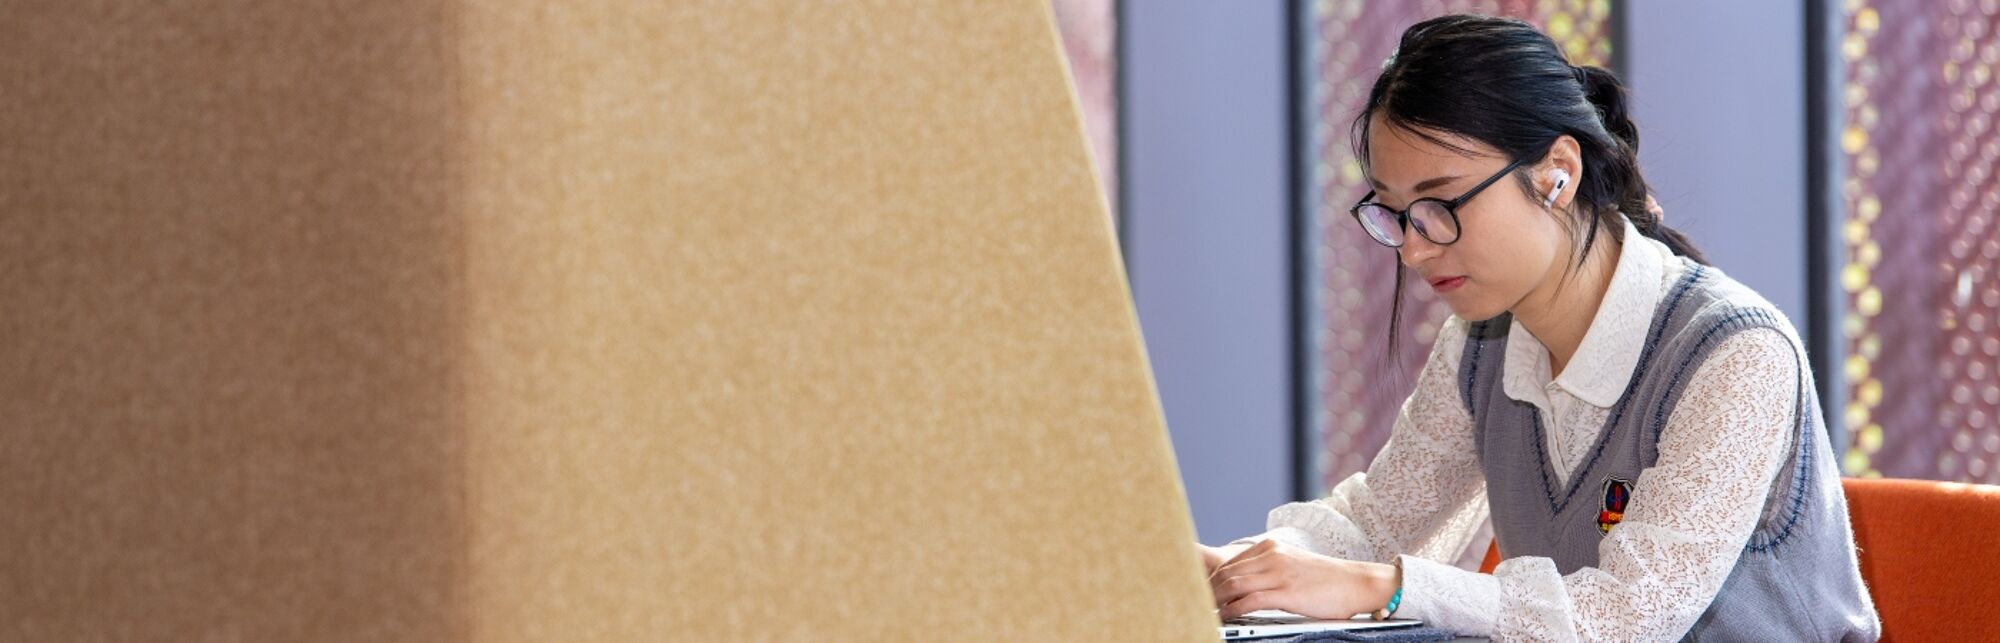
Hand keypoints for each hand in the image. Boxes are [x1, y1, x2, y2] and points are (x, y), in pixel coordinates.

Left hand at [1207, 538, 1398, 620]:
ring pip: (1234, 584)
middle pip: (1227, 572)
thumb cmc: (1327, 579)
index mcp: (1271, 547)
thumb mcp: (1292, 565)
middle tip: (1198, 604)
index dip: (1212, 579)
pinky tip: (1226, 617)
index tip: (1202, 592)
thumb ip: (1268, 569)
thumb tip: (1243, 585)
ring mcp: (1279, 572)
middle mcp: (1272, 555)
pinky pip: (1249, 600)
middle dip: (1209, 590)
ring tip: (1207, 612)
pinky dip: (1232, 610)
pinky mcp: (1286, 591)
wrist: (1357, 583)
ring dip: (1216, 600)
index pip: (1230, 562)